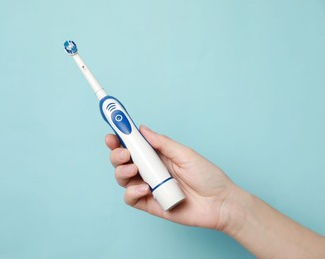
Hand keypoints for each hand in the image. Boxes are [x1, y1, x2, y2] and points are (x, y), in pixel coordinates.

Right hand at [105, 125, 236, 229]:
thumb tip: (142, 129)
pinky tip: (145, 189)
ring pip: (122, 178)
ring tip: (134, 170)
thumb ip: (163, 143)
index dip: (120, 138)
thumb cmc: (207, 177)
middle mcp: (149, 170)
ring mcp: (148, 187)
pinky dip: (132, 192)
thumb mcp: (186, 154)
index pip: (133, 145)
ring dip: (122, 171)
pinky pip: (130, 198)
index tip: (112, 130)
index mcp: (157, 155)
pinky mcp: (150, 204)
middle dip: (116, 154)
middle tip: (124, 153)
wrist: (220, 203)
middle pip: (122, 161)